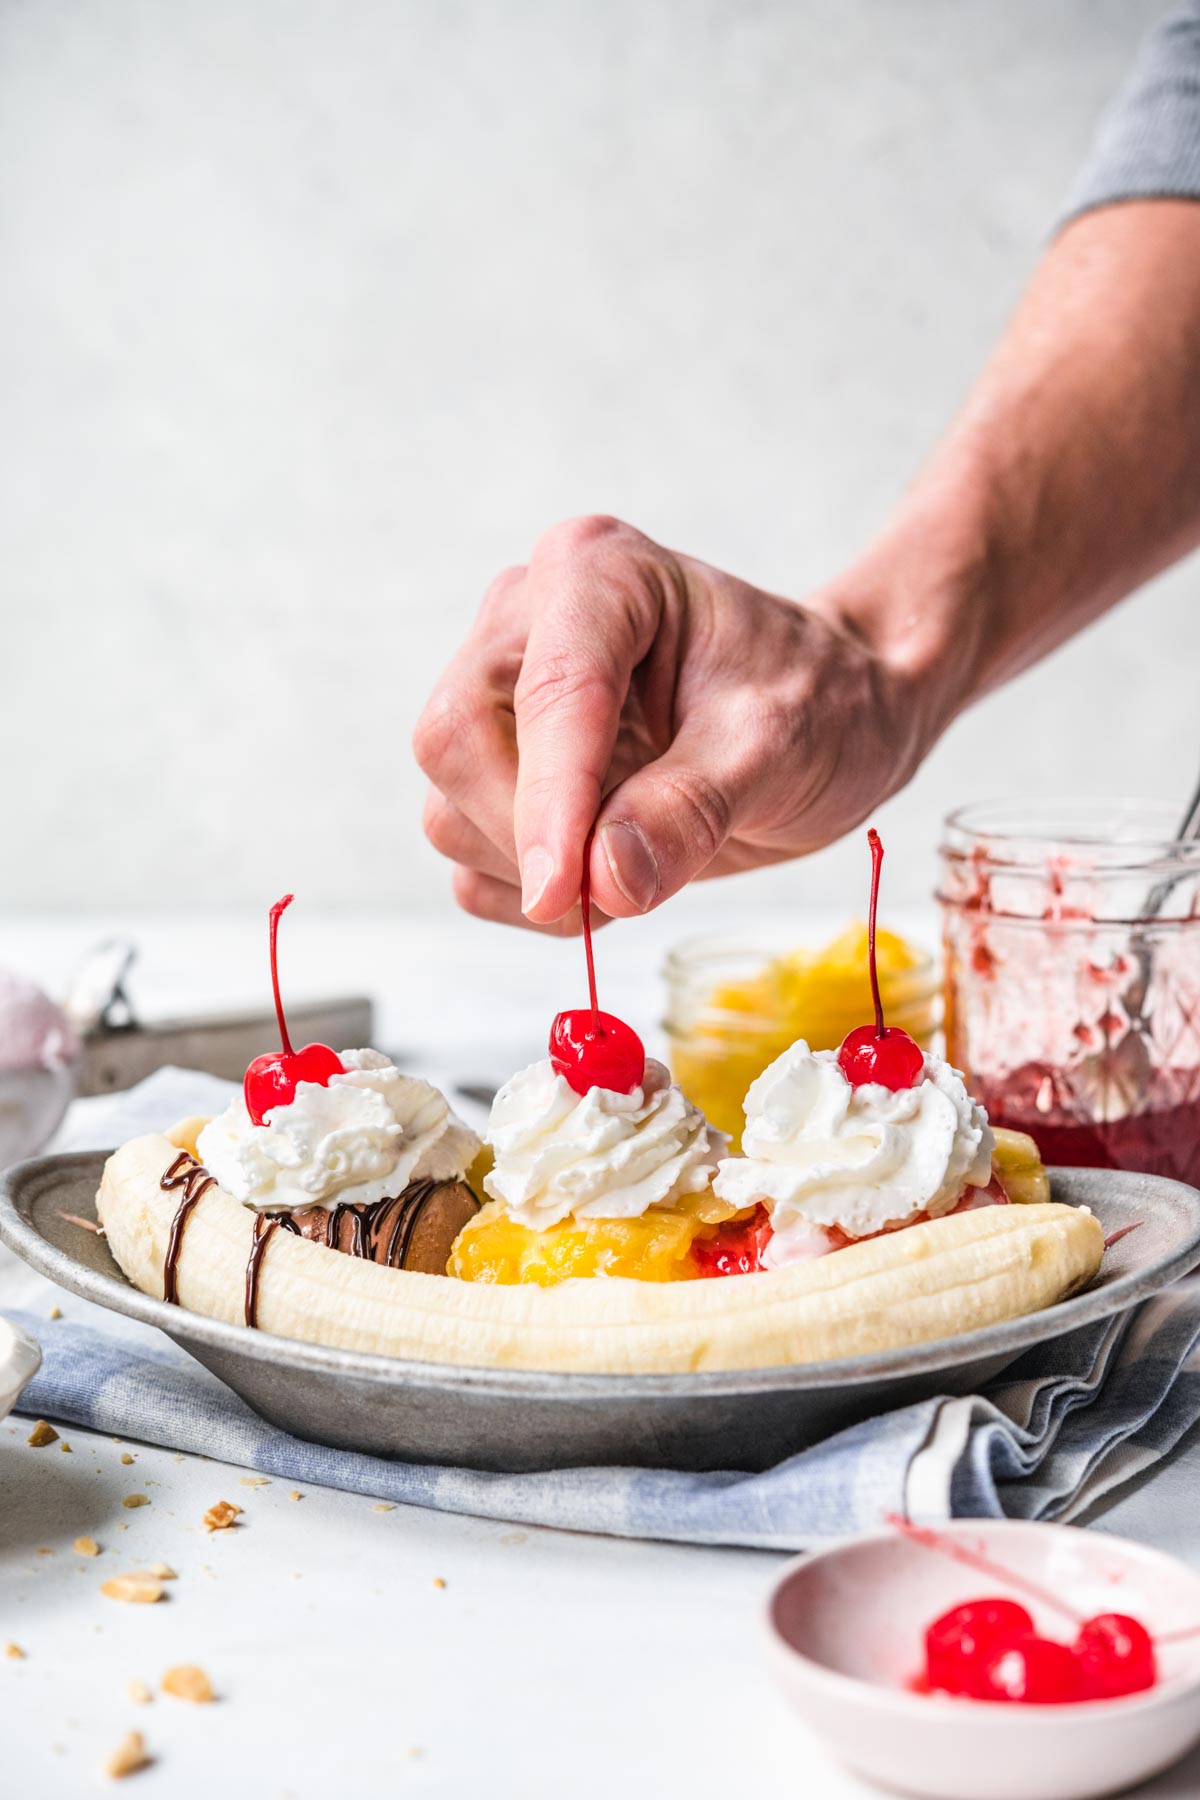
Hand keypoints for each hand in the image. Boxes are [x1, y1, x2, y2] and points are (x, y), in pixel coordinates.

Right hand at [414, 514, 943, 930]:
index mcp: (598, 573)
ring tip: (648, 861)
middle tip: (626, 882)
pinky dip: (536, 898)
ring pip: (450, 812)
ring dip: (539, 874)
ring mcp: (501, 700)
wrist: (834, 721)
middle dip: (533, 836)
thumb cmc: (817, 701)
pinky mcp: (497, 774)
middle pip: (456, 744)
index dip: (548, 798)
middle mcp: (526, 623)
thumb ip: (690, 808)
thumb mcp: (779, 747)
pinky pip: (469, 862)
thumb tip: (604, 877)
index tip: (561, 889)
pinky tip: (616, 872)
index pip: (543, 692)